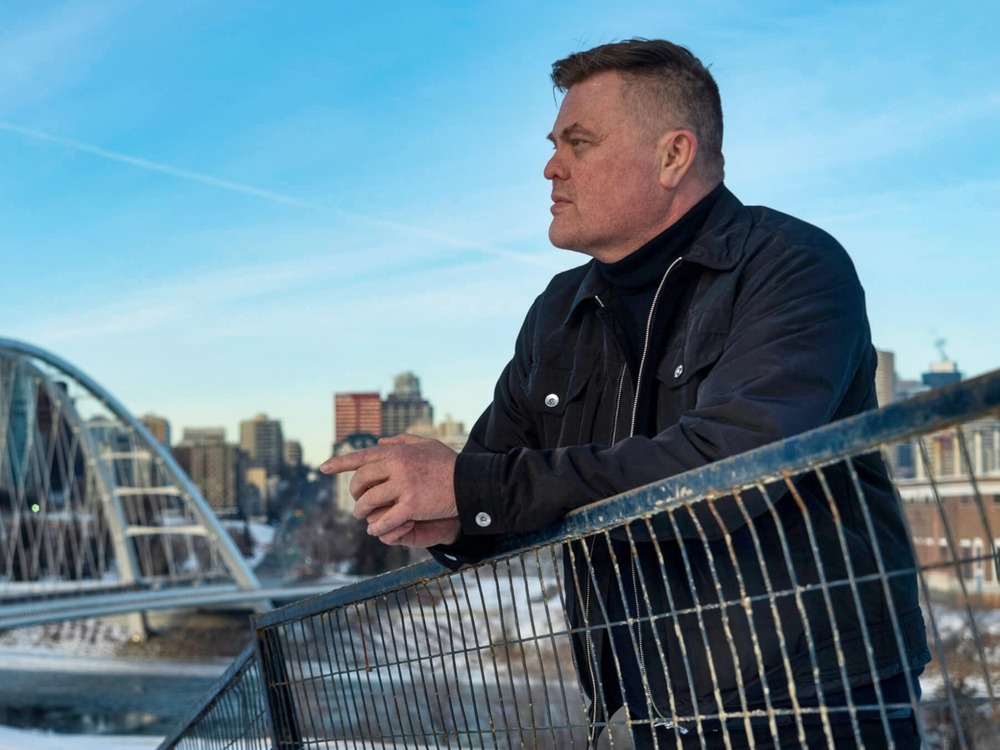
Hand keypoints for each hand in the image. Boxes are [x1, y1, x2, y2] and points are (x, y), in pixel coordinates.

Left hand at [319, 434, 458, 545]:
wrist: (470, 481)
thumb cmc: (449, 463)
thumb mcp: (425, 444)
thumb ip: (401, 441)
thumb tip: (379, 441)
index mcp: (397, 451)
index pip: (362, 456)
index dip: (340, 463)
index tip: (323, 468)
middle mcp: (397, 466)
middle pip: (360, 480)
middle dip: (354, 493)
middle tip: (357, 501)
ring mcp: (403, 486)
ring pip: (369, 501)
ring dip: (362, 512)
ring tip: (364, 517)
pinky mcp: (412, 505)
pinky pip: (386, 519)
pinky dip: (378, 527)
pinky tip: (376, 530)